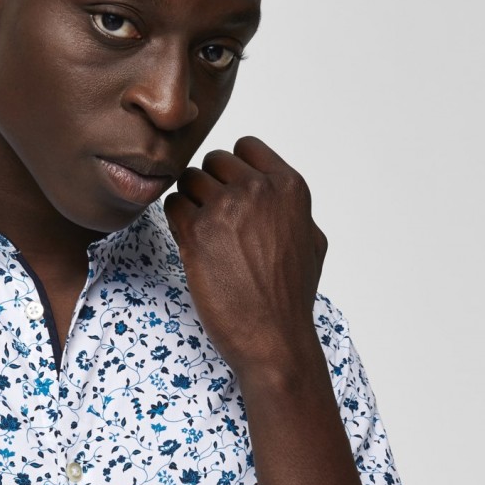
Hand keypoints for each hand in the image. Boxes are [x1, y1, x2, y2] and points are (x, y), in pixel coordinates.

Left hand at [164, 136, 326, 370]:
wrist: (273, 338)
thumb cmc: (291, 296)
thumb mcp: (311, 240)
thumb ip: (291, 207)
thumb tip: (273, 189)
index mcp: (289, 186)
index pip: (246, 146)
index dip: (233, 170)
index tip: (232, 195)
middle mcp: (258, 190)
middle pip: (213, 161)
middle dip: (210, 186)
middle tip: (215, 221)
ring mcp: (225, 209)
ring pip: (188, 180)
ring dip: (190, 203)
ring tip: (204, 235)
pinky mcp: (196, 233)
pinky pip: (172, 205)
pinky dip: (177, 223)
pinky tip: (192, 245)